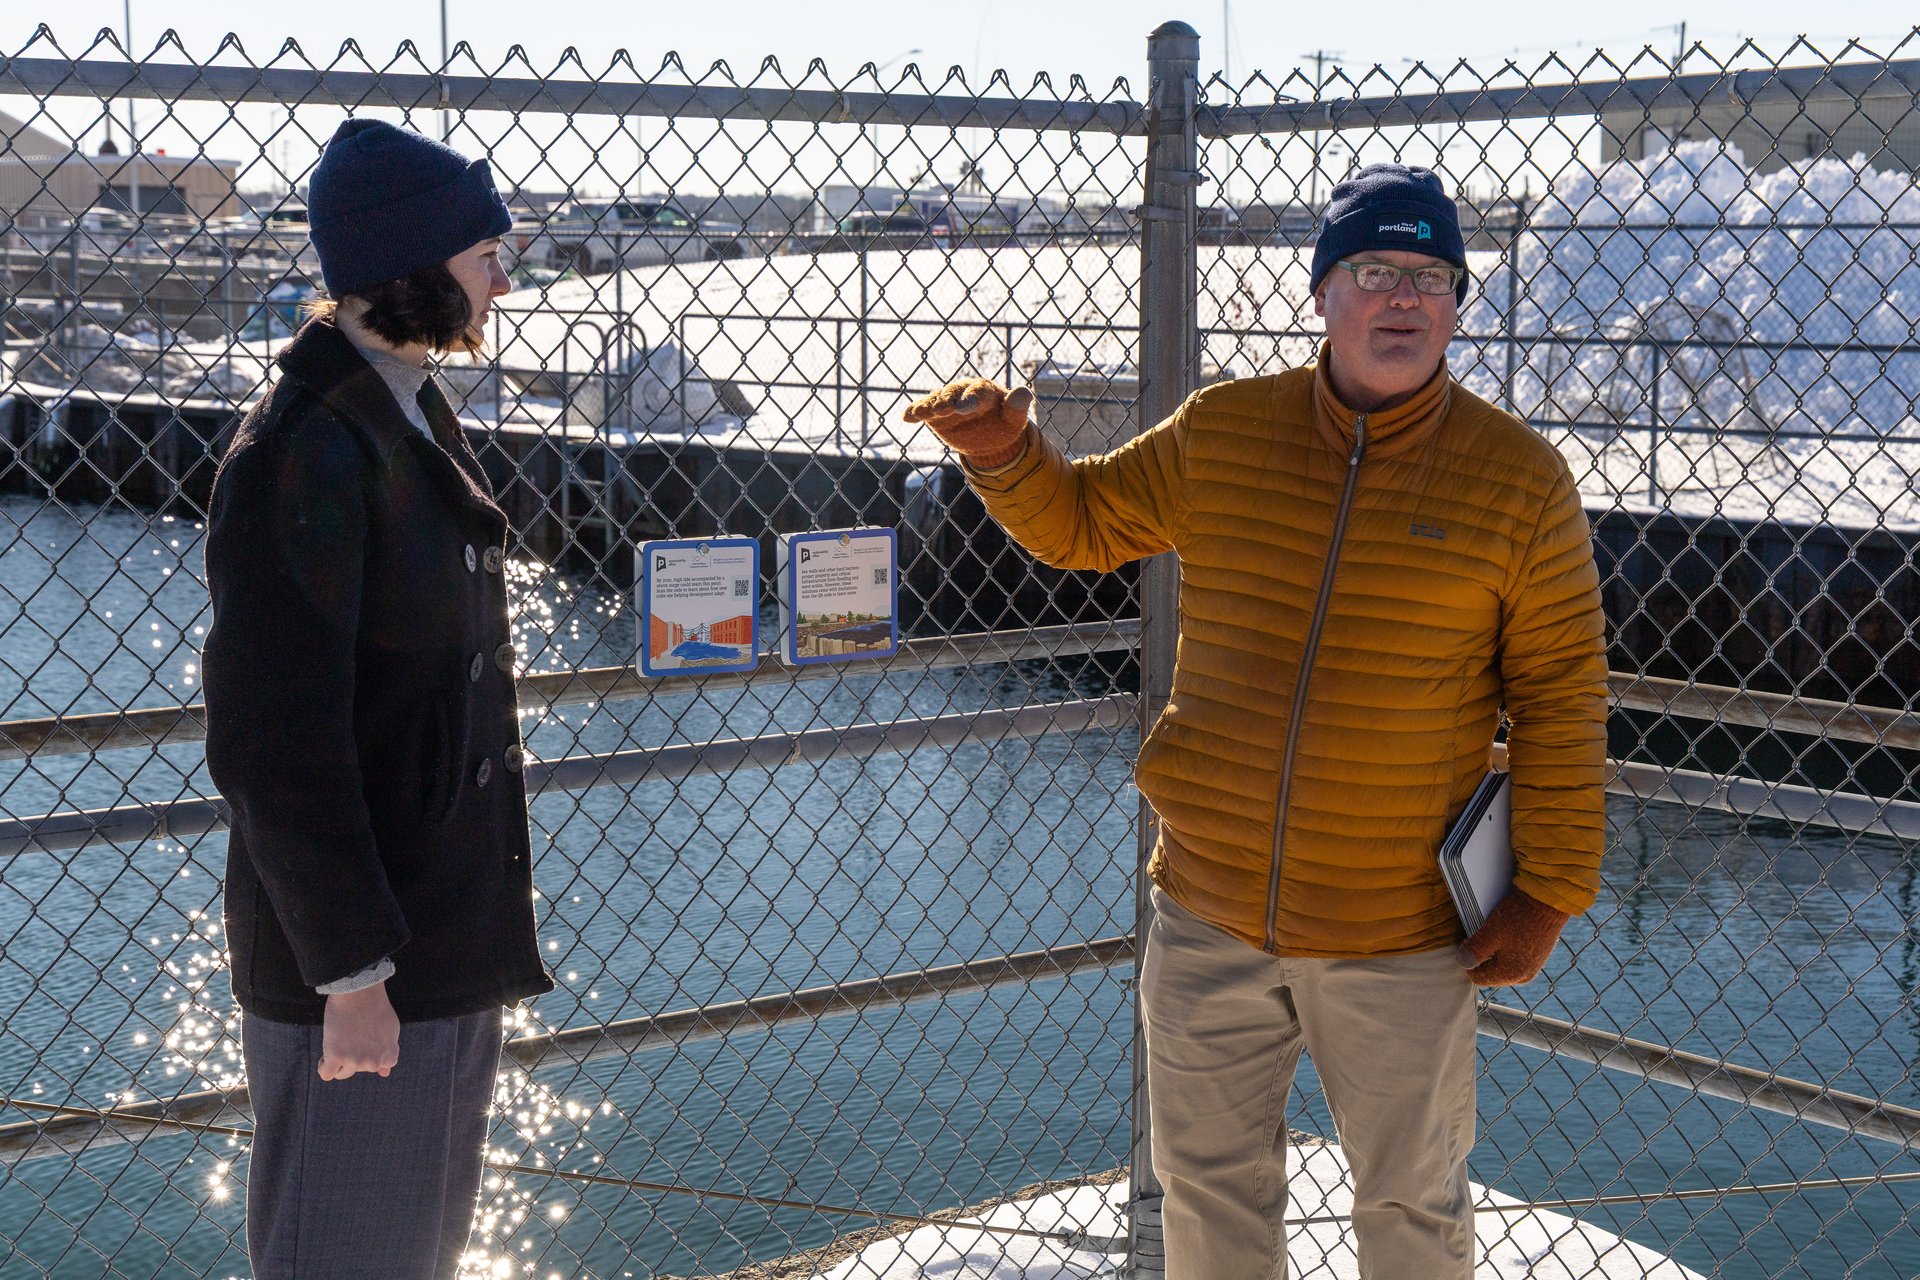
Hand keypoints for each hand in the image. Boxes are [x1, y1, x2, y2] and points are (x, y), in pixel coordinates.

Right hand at [318, 982, 399, 1079]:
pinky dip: (324, 1067)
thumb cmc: (376, 1007)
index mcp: (389, 1056)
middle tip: (351, 1036)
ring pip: (341, 1073)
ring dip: (338, 1062)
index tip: (365, 1041)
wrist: (360, 993)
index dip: (369, 1053)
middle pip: (358, 1069)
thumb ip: (388, 1051)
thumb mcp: (391, 1031)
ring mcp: (354, 1061)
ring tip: (338, 1042)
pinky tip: (326, 1056)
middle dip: (354, 1056)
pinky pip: (326, 1074)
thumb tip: (385, 1074)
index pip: (378, 1067)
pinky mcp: (335, 1057)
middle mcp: (373, 1063)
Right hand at [901, 378, 1033, 467]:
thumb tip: (1023, 393)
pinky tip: (906, 418)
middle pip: (952, 393)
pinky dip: (914, 412)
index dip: (970, 399)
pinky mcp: (935, 414)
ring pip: (935, 400)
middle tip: (941, 409)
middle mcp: (962, 391)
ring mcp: (947, 402)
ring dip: (928, 405)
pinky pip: (923, 410)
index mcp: (984, 390)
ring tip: (920, 413)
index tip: (962, 409)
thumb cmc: (1004, 423)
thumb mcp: (1014, 417)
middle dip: (946, 400)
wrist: (989, 436)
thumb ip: (1017, 405)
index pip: (977, 392)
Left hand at [1456, 890, 1568, 986]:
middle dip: (1481, 956)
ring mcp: (1533, 965)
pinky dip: (1506, 947)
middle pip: (1490, 972)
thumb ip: (1475, 952)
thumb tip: (1462, 964)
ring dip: (1493, 950)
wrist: (1548, 901)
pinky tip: (1505, 930)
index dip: (1468, 959)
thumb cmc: (1518, 917)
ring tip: (1493, 931)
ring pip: (1502, 964)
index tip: (1467, 939)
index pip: (1478, 977)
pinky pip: (1514, 956)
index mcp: (1511, 974)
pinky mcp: (1538, 954)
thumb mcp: (1490, 933)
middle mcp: (1523, 975)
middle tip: (1479, 934)